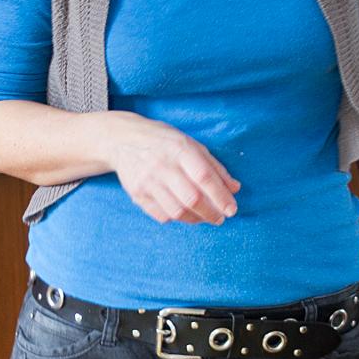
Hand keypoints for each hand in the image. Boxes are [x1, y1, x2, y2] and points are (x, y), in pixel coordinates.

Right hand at [104, 114, 239, 224]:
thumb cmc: (164, 141)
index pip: (204, 177)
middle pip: (192, 198)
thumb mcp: (191, 145)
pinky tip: (184, 213)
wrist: (123, 139)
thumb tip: (234, 188)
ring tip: (205, 218)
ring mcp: (148, 182)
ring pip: (176, 211)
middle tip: (220, 218)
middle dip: (210, 213)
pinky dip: (177, 218)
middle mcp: (163, 166)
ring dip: (196, 219)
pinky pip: (161, 215)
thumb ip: (214, 167)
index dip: (221, 196)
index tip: (231, 209)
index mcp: (180, 149)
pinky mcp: (137, 194)